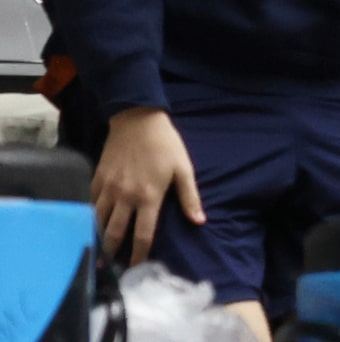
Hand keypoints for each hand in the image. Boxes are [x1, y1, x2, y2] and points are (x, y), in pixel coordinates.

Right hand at [92, 106, 201, 265]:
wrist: (138, 120)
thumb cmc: (165, 145)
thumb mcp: (183, 169)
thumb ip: (190, 197)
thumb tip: (200, 221)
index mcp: (149, 197)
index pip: (143, 234)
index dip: (139, 254)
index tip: (136, 269)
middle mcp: (126, 197)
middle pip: (115, 233)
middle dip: (112, 253)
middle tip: (109, 269)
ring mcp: (109, 189)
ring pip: (99, 222)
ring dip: (98, 239)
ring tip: (97, 254)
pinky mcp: (97, 180)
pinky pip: (91, 205)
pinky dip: (90, 218)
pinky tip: (90, 227)